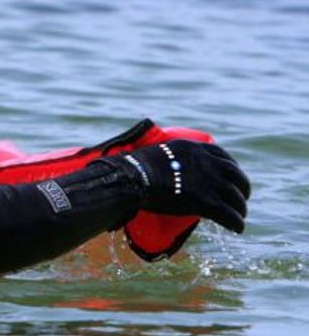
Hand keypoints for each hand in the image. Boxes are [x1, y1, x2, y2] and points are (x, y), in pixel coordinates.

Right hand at [119, 140, 250, 232]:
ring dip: (240, 208)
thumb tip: (159, 169)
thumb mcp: (156, 154)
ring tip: (239, 215)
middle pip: (235, 175)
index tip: (233, 176)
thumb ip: (166, 158)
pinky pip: (230, 215)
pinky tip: (237, 228)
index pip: (222, 155)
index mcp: (194, 148)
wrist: (133, 178)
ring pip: (235, 197)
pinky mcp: (207, 202)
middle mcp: (207, 162)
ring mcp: (209, 182)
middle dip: (242, 187)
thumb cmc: (134, 168)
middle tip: (240, 197)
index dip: (232, 166)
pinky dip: (237, 223)